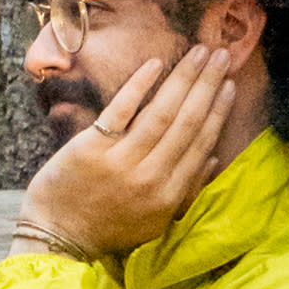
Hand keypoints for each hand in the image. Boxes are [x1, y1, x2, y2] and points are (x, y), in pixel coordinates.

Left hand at [17, 35, 245, 257]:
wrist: (58, 236)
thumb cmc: (108, 228)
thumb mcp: (156, 220)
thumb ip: (187, 190)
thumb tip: (215, 158)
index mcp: (169, 195)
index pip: (201, 143)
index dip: (218, 111)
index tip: (230, 84)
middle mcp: (150, 177)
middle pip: (187, 122)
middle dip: (207, 84)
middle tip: (222, 55)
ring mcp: (120, 161)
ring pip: (161, 112)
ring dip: (183, 78)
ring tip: (199, 52)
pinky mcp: (91, 147)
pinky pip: (121, 109)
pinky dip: (140, 85)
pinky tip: (155, 64)